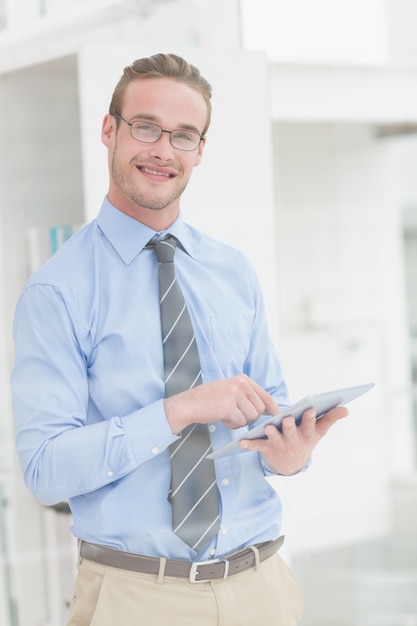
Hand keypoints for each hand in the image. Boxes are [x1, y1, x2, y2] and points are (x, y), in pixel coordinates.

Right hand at [164, 374, 279, 434]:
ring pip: (251, 417)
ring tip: (226, 415)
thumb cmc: (210, 400)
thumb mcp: (230, 391)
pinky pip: (240, 422)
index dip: (273, 408)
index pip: (265, 395)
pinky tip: (222, 418)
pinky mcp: (228, 406)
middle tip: (235, 416)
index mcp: (243, 379)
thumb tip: (269, 410)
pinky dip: (232, 424)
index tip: (278, 416)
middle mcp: (241, 384)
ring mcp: (234, 394)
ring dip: (240, 421)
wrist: (189, 404)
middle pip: (260, 409)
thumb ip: (247, 396)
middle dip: (250, 417)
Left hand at [239, 406, 347, 474]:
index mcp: (307, 434)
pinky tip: (241, 442)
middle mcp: (294, 440)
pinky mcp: (267, 449)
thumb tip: (346, 409)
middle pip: (291, 431)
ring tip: (267, 428)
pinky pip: (257, 446)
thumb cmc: (305, 439)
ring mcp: (280, 445)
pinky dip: (249, 444)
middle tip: (287, 419)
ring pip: (275, 438)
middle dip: (289, 426)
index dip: (309, 417)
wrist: (291, 464)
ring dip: (271, 434)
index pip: (309, 424)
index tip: (310, 409)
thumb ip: (330, 418)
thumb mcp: (318, 431)